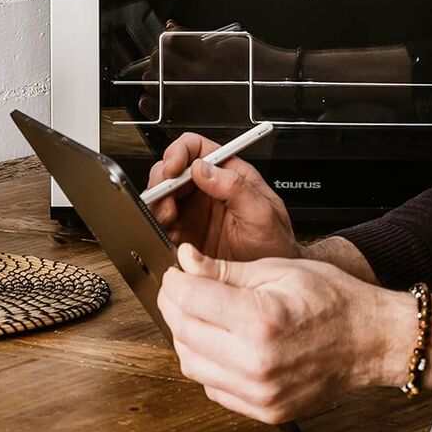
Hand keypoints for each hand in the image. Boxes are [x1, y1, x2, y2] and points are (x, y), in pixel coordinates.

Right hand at [146, 132, 298, 260]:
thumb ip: (236, 187)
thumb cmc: (274, 244)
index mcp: (227, 173)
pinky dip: (157, 226)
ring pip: (162, 195)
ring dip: (158, 203)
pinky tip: (169, 234)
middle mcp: (207, 189)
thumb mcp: (263, 213)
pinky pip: (161, 224)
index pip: (197, 148)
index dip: (180, 151)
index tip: (174, 167)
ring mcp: (193, 212)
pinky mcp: (184, 235)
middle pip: (172, 169)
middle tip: (165, 196)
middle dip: (162, 179)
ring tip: (168, 217)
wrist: (269, 283)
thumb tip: (204, 168)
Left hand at [158, 242, 412, 424]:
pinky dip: (205, 362)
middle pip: (183, 332)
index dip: (175, 280)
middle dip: (174, 304)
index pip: (190, 299)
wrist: (371, 340)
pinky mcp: (264, 411)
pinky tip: (217, 339)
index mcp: (260, 321)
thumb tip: (187, 260)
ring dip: (185, 334)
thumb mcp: (277, 269)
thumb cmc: (333, 300)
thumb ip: (224, 269)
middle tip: (181, 285)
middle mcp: (256, 364)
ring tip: (199, 310)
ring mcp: (260, 393)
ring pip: (191, 364)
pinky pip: (213, 387)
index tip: (176, 269)